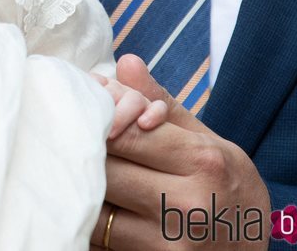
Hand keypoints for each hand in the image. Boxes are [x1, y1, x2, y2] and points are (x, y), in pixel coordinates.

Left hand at [89, 55, 269, 249]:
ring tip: (73, 164)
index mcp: (203, 162)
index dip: (99, 117)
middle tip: (68, 132)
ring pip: (93, 202)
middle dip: (83, 147)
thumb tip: (125, 63)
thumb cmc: (228, 192)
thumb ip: (163, 104)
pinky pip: (95, 236)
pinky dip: (85, 215)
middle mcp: (186, 203)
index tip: (86, 108)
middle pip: (105, 166)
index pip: (128, 131)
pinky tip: (86, 200)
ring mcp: (166, 241)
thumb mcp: (209, 142)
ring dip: (78, 182)